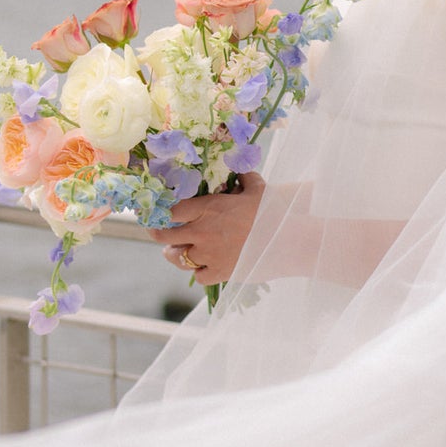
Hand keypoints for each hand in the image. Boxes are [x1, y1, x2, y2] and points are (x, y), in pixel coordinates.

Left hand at [150, 174, 265, 285]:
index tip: (157, 213)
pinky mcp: (219, 273)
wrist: (288, 239)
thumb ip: (243, 178)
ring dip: (176, 255)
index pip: (170, 210)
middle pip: (164, 235)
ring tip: (177, 253)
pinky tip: (204, 268)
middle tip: (158, 233)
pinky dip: (200, 272)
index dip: (160, 212)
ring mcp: (208, 254)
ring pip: (177, 258)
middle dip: (158, 233)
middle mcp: (201, 231)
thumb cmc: (273, 211)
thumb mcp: (257, 188)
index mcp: (207, 208)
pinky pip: (198, 276)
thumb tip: (240, 170)